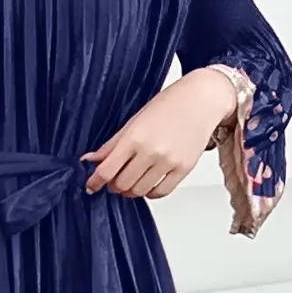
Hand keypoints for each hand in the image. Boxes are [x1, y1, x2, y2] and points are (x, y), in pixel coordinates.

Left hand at [80, 67, 235, 200]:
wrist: (201, 100)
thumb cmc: (168, 105)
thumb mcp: (134, 121)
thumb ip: (112, 144)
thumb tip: (90, 160)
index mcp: (135, 137)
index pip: (107, 170)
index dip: (95, 182)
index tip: (91, 186)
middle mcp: (151, 151)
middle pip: (121, 184)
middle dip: (113, 185)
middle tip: (113, 179)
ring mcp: (169, 162)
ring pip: (139, 191)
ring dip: (130, 190)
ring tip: (131, 180)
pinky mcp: (184, 169)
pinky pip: (160, 192)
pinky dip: (149, 192)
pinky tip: (147, 183)